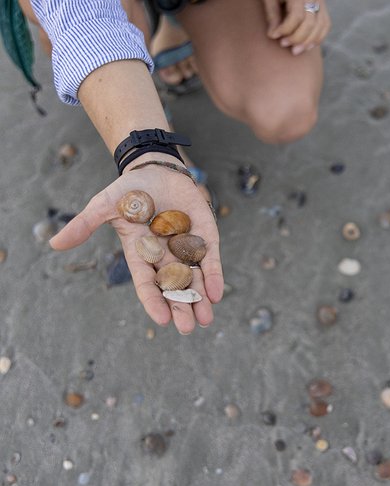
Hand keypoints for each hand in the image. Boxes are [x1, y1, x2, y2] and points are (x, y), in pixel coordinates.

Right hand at [49, 164, 223, 334]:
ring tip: (206, 319)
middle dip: (181, 306)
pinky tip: (217, 294)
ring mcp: (186, 247)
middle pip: (173, 287)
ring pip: (195, 279)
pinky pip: (210, 260)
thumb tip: (54, 244)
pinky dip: (215, 276)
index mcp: (140, 254)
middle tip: (188, 328)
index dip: (154, 301)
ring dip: (201, 298)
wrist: (157, 169)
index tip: (162, 320)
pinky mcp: (205, 236)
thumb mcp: (105, 205)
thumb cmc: (129, 190)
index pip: (147, 283)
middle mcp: (164, 256)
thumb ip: (85, 225)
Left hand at [263, 0, 330, 54]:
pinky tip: (307, 46)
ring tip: (296, 50)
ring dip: (308, 42)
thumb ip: (272, 14)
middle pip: (310, 23)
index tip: (274, 36)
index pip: (296, 16)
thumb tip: (273, 35)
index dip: (285, 29)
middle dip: (297, 38)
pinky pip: (326, 25)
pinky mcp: (323, 7)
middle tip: (284, 44)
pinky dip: (318, 37)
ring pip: (321, 26)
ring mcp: (320, 1)